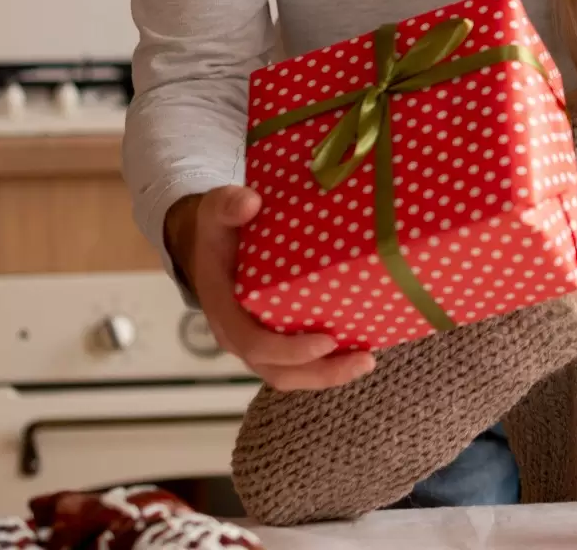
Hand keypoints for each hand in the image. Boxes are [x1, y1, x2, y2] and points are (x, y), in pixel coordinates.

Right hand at [165, 187, 375, 390]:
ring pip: (290, 374)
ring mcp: (256, 341)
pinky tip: (359, 345)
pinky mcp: (273, 337)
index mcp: (225, 310)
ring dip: (328, 373)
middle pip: (278, 371)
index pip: (255, 343)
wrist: (209, 243)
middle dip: (321, 372)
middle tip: (364, 359)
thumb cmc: (218, 229)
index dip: (290, 350)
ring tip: (367, 360)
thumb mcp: (216, 211)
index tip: (327, 340)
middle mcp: (238, 334)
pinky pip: (297, 362)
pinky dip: (325, 361)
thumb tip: (250, 203)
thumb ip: (229, 205)